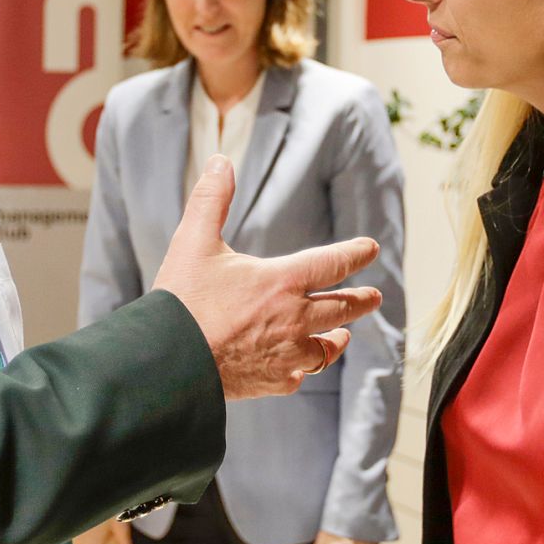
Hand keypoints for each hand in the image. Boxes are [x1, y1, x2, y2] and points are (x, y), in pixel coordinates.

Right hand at [154, 157, 382, 401]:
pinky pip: (302, 375)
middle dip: (361, 300)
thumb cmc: (181, 300)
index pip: (333, 263)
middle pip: (342, 308)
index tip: (371, 249)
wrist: (168, 361)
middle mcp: (294, 319)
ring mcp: (287, 354)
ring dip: (338, 337)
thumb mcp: (193, 241)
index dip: (355, 254)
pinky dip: (306, 368)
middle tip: (375, 297)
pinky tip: (303, 366)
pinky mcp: (274, 381)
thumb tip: (220, 161)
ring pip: (327, 347)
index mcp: (282, 281)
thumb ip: (211, 199)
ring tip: (344, 334)